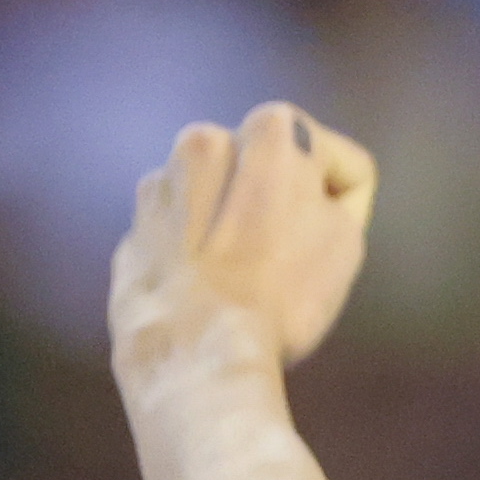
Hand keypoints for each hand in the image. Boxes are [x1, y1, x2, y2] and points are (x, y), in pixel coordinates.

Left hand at [108, 103, 379, 377]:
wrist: (193, 349)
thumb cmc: (282, 291)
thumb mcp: (347, 241)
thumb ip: (340, 199)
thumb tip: (317, 196)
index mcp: (270, 130)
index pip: (339, 159)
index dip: (348, 204)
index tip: (333, 240)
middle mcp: (206, 138)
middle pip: (270, 170)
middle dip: (282, 200)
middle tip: (291, 256)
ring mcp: (160, 183)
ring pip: (220, 196)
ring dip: (235, 220)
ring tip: (246, 275)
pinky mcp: (132, 228)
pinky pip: (183, 230)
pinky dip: (198, 248)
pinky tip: (210, 286)